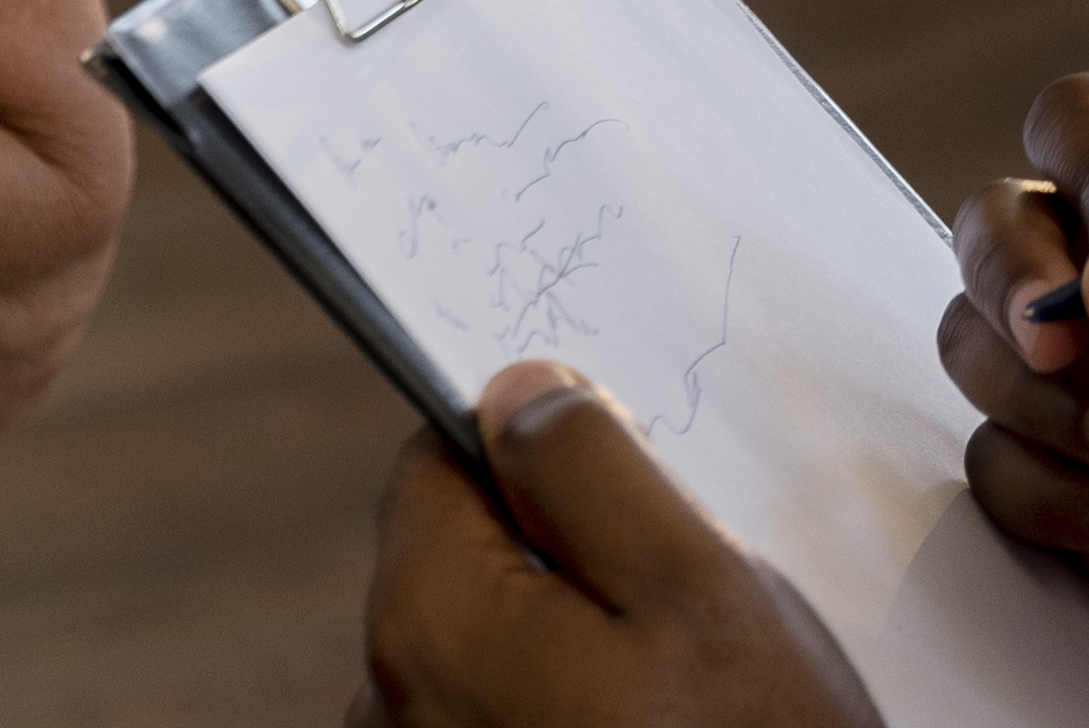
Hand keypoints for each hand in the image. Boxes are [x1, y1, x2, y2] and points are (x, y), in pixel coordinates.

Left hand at [349, 365, 878, 727]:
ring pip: (486, 665)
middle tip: (677, 621)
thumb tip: (514, 393)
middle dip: (557, 568)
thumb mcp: (698, 585)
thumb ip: (591, 468)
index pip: (437, 464)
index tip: (616, 485)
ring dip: (564, 662)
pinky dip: (559, 726)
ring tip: (675, 709)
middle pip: (460, 571)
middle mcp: (389, 715)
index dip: (533, 454)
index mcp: (428, 624)